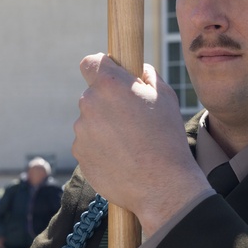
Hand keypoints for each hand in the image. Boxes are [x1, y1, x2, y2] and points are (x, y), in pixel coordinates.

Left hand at [72, 54, 210, 236]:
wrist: (162, 185)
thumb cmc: (168, 138)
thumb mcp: (166, 97)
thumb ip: (148, 76)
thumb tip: (139, 70)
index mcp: (110, 84)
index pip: (90, 63)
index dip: (101, 68)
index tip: (111, 77)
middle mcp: (90, 103)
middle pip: (93, 95)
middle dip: (109, 103)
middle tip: (132, 120)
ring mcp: (81, 131)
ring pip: (90, 121)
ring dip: (105, 127)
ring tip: (131, 144)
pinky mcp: (80, 154)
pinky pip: (88, 144)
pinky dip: (101, 148)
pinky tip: (123, 159)